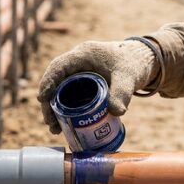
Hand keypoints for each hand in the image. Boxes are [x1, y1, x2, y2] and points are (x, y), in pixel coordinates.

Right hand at [37, 40, 156, 133]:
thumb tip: (117, 112)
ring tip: (55, 129)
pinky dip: (64, 109)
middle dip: (49, 103)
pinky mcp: (82, 83)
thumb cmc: (134, 64)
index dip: (48, 81)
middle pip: (55, 81)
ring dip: (54, 109)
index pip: (59, 66)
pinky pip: (68, 95)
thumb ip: (122, 93)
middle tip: (50, 123)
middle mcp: (77, 62)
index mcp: (84, 54)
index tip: (42, 99)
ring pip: (59, 90)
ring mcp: (78, 73)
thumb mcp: (129, 77)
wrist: (141, 62)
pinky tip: (64, 125)